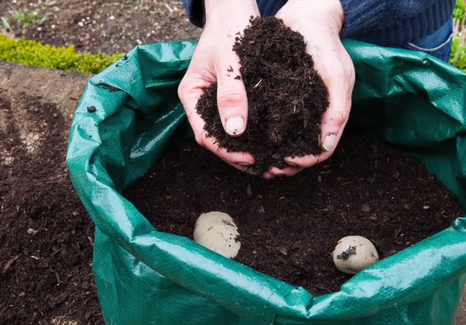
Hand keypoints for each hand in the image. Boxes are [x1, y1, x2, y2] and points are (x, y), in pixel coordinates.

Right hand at [178, 0, 259, 172]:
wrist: (236, 11)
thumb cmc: (230, 30)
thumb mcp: (231, 61)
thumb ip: (231, 94)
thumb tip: (235, 131)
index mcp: (192, 95)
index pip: (204, 134)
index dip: (226, 152)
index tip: (250, 159)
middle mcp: (202, 103)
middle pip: (217, 140)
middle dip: (239, 157)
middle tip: (267, 168)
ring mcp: (216, 102)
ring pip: (230, 135)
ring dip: (248, 150)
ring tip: (271, 163)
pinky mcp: (233, 100)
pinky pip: (242, 124)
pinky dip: (255, 136)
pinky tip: (273, 145)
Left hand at [264, 0, 354, 178]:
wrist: (307, 17)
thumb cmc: (325, 45)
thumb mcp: (335, 75)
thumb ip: (337, 110)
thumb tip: (325, 146)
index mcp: (333, 113)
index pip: (321, 150)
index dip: (305, 160)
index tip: (286, 163)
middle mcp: (316, 114)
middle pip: (302, 151)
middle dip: (285, 163)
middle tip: (266, 168)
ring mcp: (300, 107)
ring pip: (288, 141)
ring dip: (273, 153)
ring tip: (255, 159)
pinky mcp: (284, 99)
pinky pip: (276, 125)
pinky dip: (265, 135)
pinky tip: (249, 138)